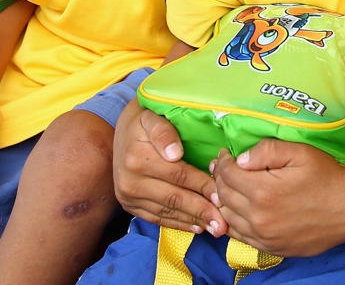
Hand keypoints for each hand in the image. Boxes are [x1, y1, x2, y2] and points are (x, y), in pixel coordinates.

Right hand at [113, 102, 224, 234]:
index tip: (222, 196)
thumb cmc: (145, 120)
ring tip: (214, 227)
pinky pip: (156, 218)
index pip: (178, 175)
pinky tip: (196, 226)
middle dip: (201, 210)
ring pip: (167, 211)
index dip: (202, 186)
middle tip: (223, 223)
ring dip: (192, 220)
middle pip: (174, 198)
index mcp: (137, 157)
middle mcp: (130, 180)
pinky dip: (178, 224)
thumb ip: (164, 132)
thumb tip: (174, 153)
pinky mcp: (129, 205)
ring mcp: (128, 196)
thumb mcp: (152, 117)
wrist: (121, 131)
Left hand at [211, 140, 344, 256]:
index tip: (224, 155)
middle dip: (219, 179)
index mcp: (263, 190)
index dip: (221, 162)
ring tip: (229, 188)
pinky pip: (242, 236)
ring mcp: (265, 236)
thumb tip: (239, 160)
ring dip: (224, 201)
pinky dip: (234, 222)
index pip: (227, 174)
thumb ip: (266, 150)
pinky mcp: (273, 247)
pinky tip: (239, 210)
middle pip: (224, 196)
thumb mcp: (299, 152)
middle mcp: (260, 217)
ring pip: (228, 218)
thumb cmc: (326, 176)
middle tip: (222, 169)